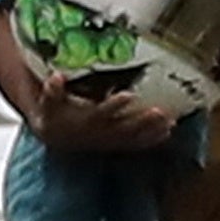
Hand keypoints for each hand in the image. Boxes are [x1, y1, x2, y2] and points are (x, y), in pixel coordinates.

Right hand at [33, 74, 178, 159]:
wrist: (55, 137)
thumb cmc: (53, 114)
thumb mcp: (48, 103)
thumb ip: (52, 91)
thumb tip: (57, 76)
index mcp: (85, 121)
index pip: (102, 113)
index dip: (115, 106)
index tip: (129, 95)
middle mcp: (100, 133)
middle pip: (124, 128)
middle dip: (142, 121)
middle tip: (160, 112)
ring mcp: (109, 140)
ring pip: (133, 138)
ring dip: (152, 131)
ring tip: (171, 122)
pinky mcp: (115, 144)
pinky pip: (136, 144)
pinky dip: (152, 140)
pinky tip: (168, 132)